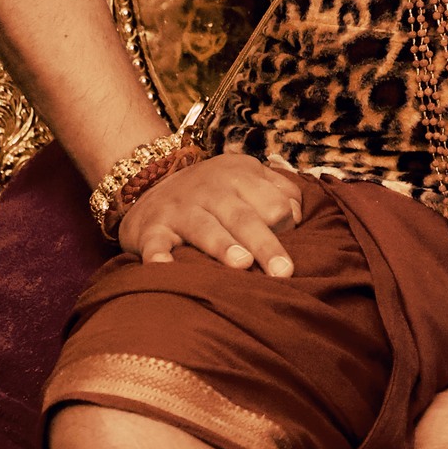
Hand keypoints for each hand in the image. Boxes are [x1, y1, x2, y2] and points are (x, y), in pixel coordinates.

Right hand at [117, 152, 302, 277]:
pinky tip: (163, 268)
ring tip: (242, 264)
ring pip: (204, 227)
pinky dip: (157, 255)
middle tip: (283, 272)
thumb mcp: (247, 177)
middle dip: (265, 243)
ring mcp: (180, 209)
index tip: (291, 247)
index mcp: (240, 176)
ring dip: (222, 245)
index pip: (272, 202)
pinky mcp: (152, 228)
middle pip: (243, 217)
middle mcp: (210, 190)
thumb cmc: (214, 191)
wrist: (150, 183)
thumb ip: (279, 191)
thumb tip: (297, 218)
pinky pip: (155, 242)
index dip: (285, 225)